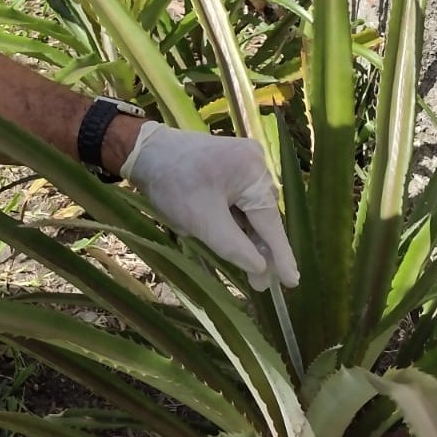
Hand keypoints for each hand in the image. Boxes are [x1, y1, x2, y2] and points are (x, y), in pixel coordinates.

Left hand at [121, 122, 298, 290]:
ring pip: (250, 210)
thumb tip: (261, 268)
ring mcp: (243, 162)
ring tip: (247, 268)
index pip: (271, 223)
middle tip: (260, 285)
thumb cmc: (173, 185)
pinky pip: (240, 199)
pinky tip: (230, 238)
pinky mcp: (230, 165)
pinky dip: (235, 221)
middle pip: (263, 216)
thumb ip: (235, 247)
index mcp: (253, 172)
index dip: (280, 256)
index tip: (292, 282)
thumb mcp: (203, 222)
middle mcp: (256, 163)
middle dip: (260, 249)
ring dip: (246, 237)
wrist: (145, 151)